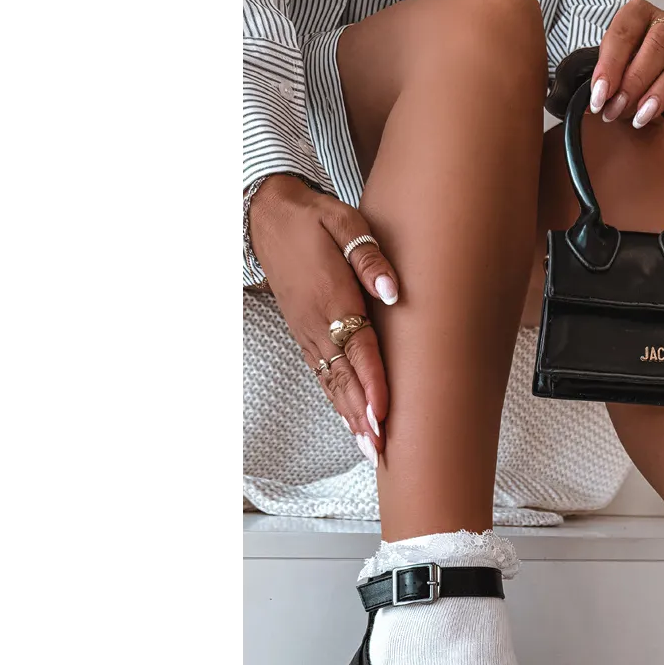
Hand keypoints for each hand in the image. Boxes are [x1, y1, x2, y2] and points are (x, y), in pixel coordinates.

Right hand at [247, 175, 395, 460]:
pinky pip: (322, 374)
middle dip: (363, 416)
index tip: (383, 415)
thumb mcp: (346, 223)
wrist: (270, 216)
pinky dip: (337, 401)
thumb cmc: (315, 219)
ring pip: (332, 382)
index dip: (372, 384)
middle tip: (381, 449)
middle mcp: (317, 323)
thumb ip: (370, 259)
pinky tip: (349, 420)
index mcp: (332, 298)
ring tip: (371, 448)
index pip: (358, 349)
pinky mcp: (303, 334)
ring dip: (351, 417)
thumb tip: (393, 293)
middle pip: (345, 377)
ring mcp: (307, 332)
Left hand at [587, 0, 663, 128]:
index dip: (611, 65)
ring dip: (661, 91)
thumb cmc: (620, 77)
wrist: (635, 95)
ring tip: (641, 116)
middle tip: (618, 107)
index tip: (600, 94)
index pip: (625, 31)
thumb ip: (601, 83)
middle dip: (636, 80)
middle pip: (659, 43)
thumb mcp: (605, 74)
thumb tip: (597, 100)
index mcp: (638, 14)